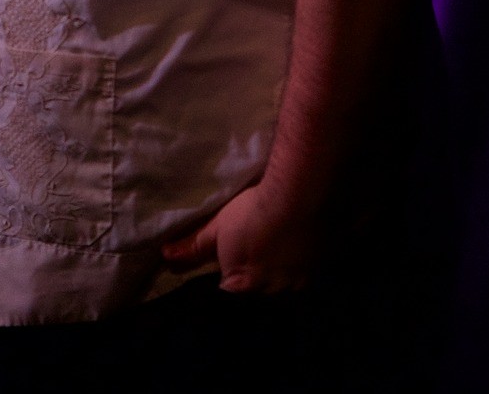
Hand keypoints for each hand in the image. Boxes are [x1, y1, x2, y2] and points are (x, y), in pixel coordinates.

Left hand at [159, 182, 319, 293]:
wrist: (299, 197)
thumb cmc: (252, 212)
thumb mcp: (218, 228)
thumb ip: (194, 247)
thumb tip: (166, 256)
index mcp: (245, 284)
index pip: (230, 290)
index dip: (229, 273)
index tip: (232, 257)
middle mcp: (274, 292)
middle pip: (258, 291)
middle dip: (255, 276)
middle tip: (257, 249)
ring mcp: (300, 283)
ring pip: (284, 286)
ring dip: (280, 273)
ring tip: (279, 249)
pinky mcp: (322, 271)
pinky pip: (308, 276)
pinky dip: (301, 266)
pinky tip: (299, 248)